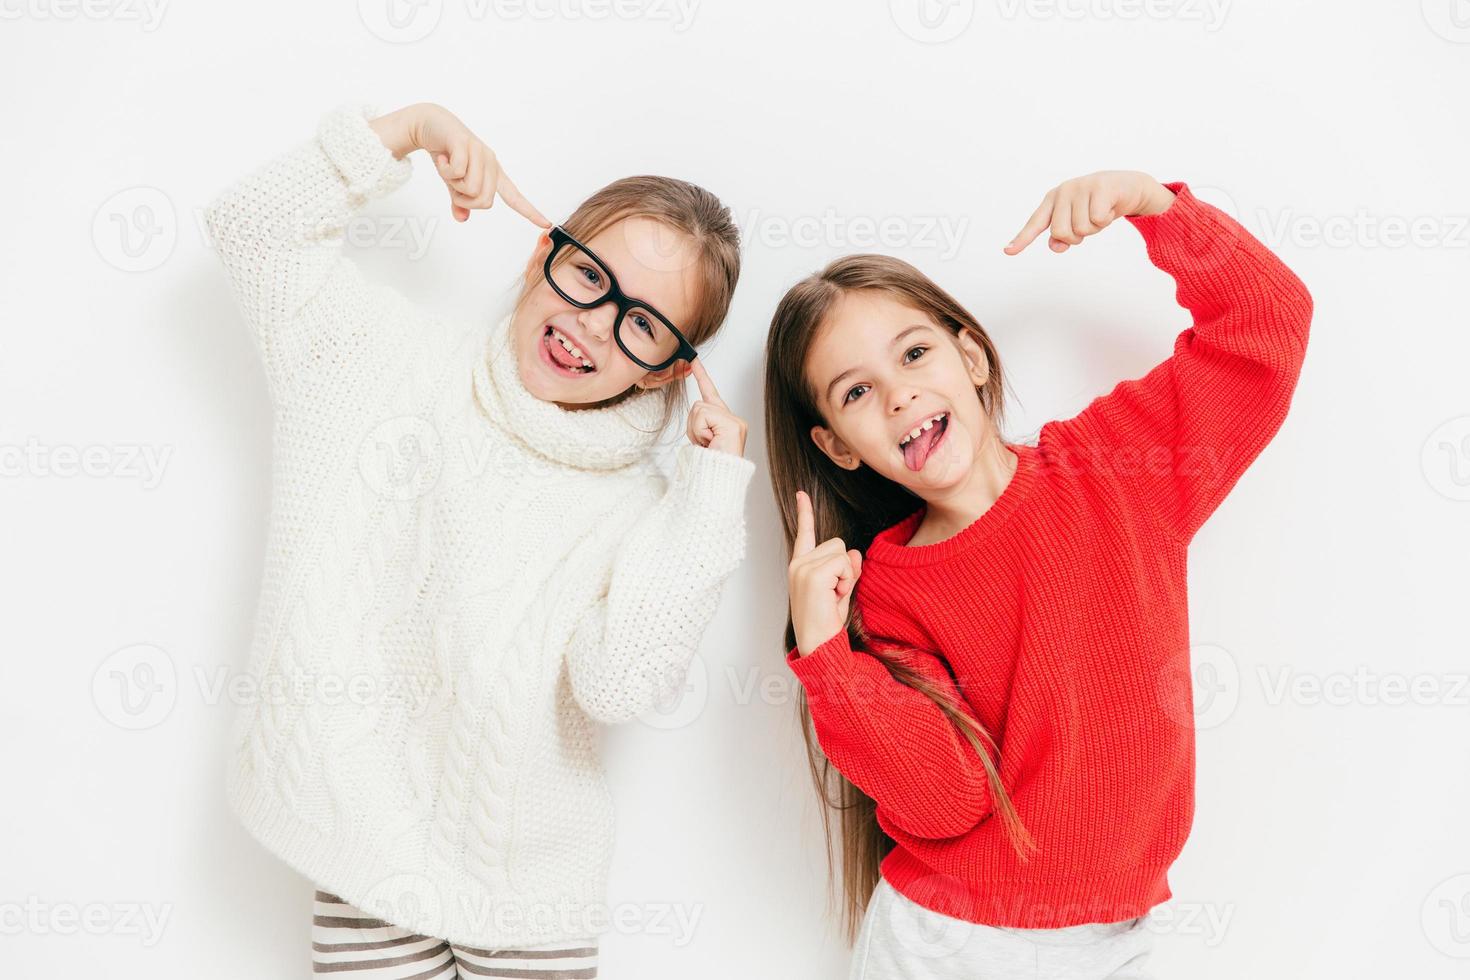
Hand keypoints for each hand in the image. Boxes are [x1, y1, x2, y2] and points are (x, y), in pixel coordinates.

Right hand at [409, 103, 550, 226]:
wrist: (429, 123)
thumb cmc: (445, 153)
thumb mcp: (452, 182)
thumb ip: (459, 201)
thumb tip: (463, 219)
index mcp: (493, 173)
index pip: (514, 197)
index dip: (529, 211)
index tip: (546, 224)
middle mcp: (491, 163)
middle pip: (485, 201)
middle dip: (463, 200)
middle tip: (452, 183)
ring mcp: (480, 152)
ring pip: (472, 189)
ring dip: (453, 184)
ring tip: (447, 167)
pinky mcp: (466, 144)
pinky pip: (458, 172)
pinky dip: (445, 170)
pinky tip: (443, 158)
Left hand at [684, 357, 747, 457]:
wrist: (719, 482)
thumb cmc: (710, 467)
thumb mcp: (701, 441)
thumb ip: (700, 424)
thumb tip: (696, 412)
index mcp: (725, 421)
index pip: (711, 393)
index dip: (702, 376)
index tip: (693, 360)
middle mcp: (733, 418)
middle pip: (699, 404)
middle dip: (693, 426)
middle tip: (704, 444)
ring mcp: (734, 421)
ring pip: (699, 410)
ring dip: (696, 431)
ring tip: (708, 446)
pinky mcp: (732, 424)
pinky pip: (703, 417)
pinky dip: (700, 432)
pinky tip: (711, 444)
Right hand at [788, 489, 862, 655]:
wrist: (818, 645)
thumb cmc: (827, 623)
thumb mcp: (840, 591)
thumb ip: (846, 569)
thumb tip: (854, 552)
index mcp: (799, 566)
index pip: (804, 534)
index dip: (805, 512)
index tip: (801, 493)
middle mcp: (797, 564)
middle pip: (836, 543)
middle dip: (844, 567)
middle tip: (835, 594)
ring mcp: (802, 568)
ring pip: (841, 553)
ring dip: (846, 576)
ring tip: (833, 597)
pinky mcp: (813, 575)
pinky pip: (843, 563)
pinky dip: (845, 581)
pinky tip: (834, 597)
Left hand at [1003, 171, 1174, 254]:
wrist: (1127, 187)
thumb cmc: (1098, 206)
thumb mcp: (1078, 222)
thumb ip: (1062, 236)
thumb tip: (1055, 246)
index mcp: (1052, 200)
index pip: (1035, 223)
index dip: (1022, 239)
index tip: (1008, 252)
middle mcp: (1063, 191)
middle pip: (1060, 233)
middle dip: (1077, 237)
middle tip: (1088, 224)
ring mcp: (1080, 187)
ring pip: (1081, 228)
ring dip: (1094, 228)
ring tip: (1099, 214)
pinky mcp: (1099, 187)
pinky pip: (1097, 219)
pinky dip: (1106, 220)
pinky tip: (1110, 208)